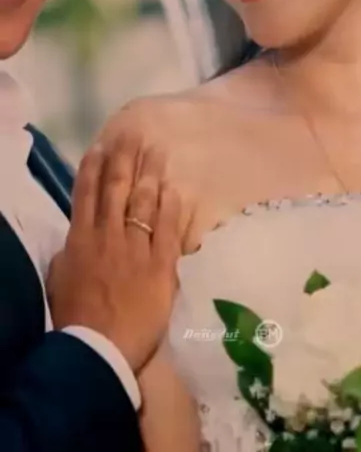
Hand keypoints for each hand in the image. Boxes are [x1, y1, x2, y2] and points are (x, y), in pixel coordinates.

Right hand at [47, 140, 180, 373]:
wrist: (100, 350)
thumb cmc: (76, 319)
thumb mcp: (61, 280)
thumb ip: (70, 255)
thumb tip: (76, 241)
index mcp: (81, 240)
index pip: (87, 195)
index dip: (94, 168)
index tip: (102, 147)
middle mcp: (109, 236)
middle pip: (117, 189)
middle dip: (125, 160)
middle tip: (134, 135)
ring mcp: (136, 248)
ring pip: (144, 202)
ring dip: (151, 174)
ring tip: (158, 150)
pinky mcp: (161, 265)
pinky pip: (169, 229)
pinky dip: (172, 207)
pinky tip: (176, 188)